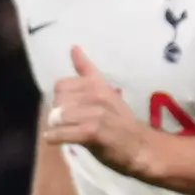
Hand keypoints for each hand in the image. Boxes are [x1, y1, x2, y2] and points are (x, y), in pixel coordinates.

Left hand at [43, 47, 156, 179]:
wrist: (141, 146)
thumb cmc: (120, 121)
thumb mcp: (106, 91)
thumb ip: (87, 71)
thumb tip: (73, 47)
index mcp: (97, 84)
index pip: (61, 85)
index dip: (60, 98)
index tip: (69, 108)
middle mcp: (96, 95)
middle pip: (57, 101)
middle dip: (57, 113)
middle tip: (67, 123)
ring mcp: (95, 114)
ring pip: (59, 116)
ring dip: (57, 127)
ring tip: (64, 132)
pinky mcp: (93, 132)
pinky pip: (64, 133)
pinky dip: (55, 137)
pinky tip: (54, 139)